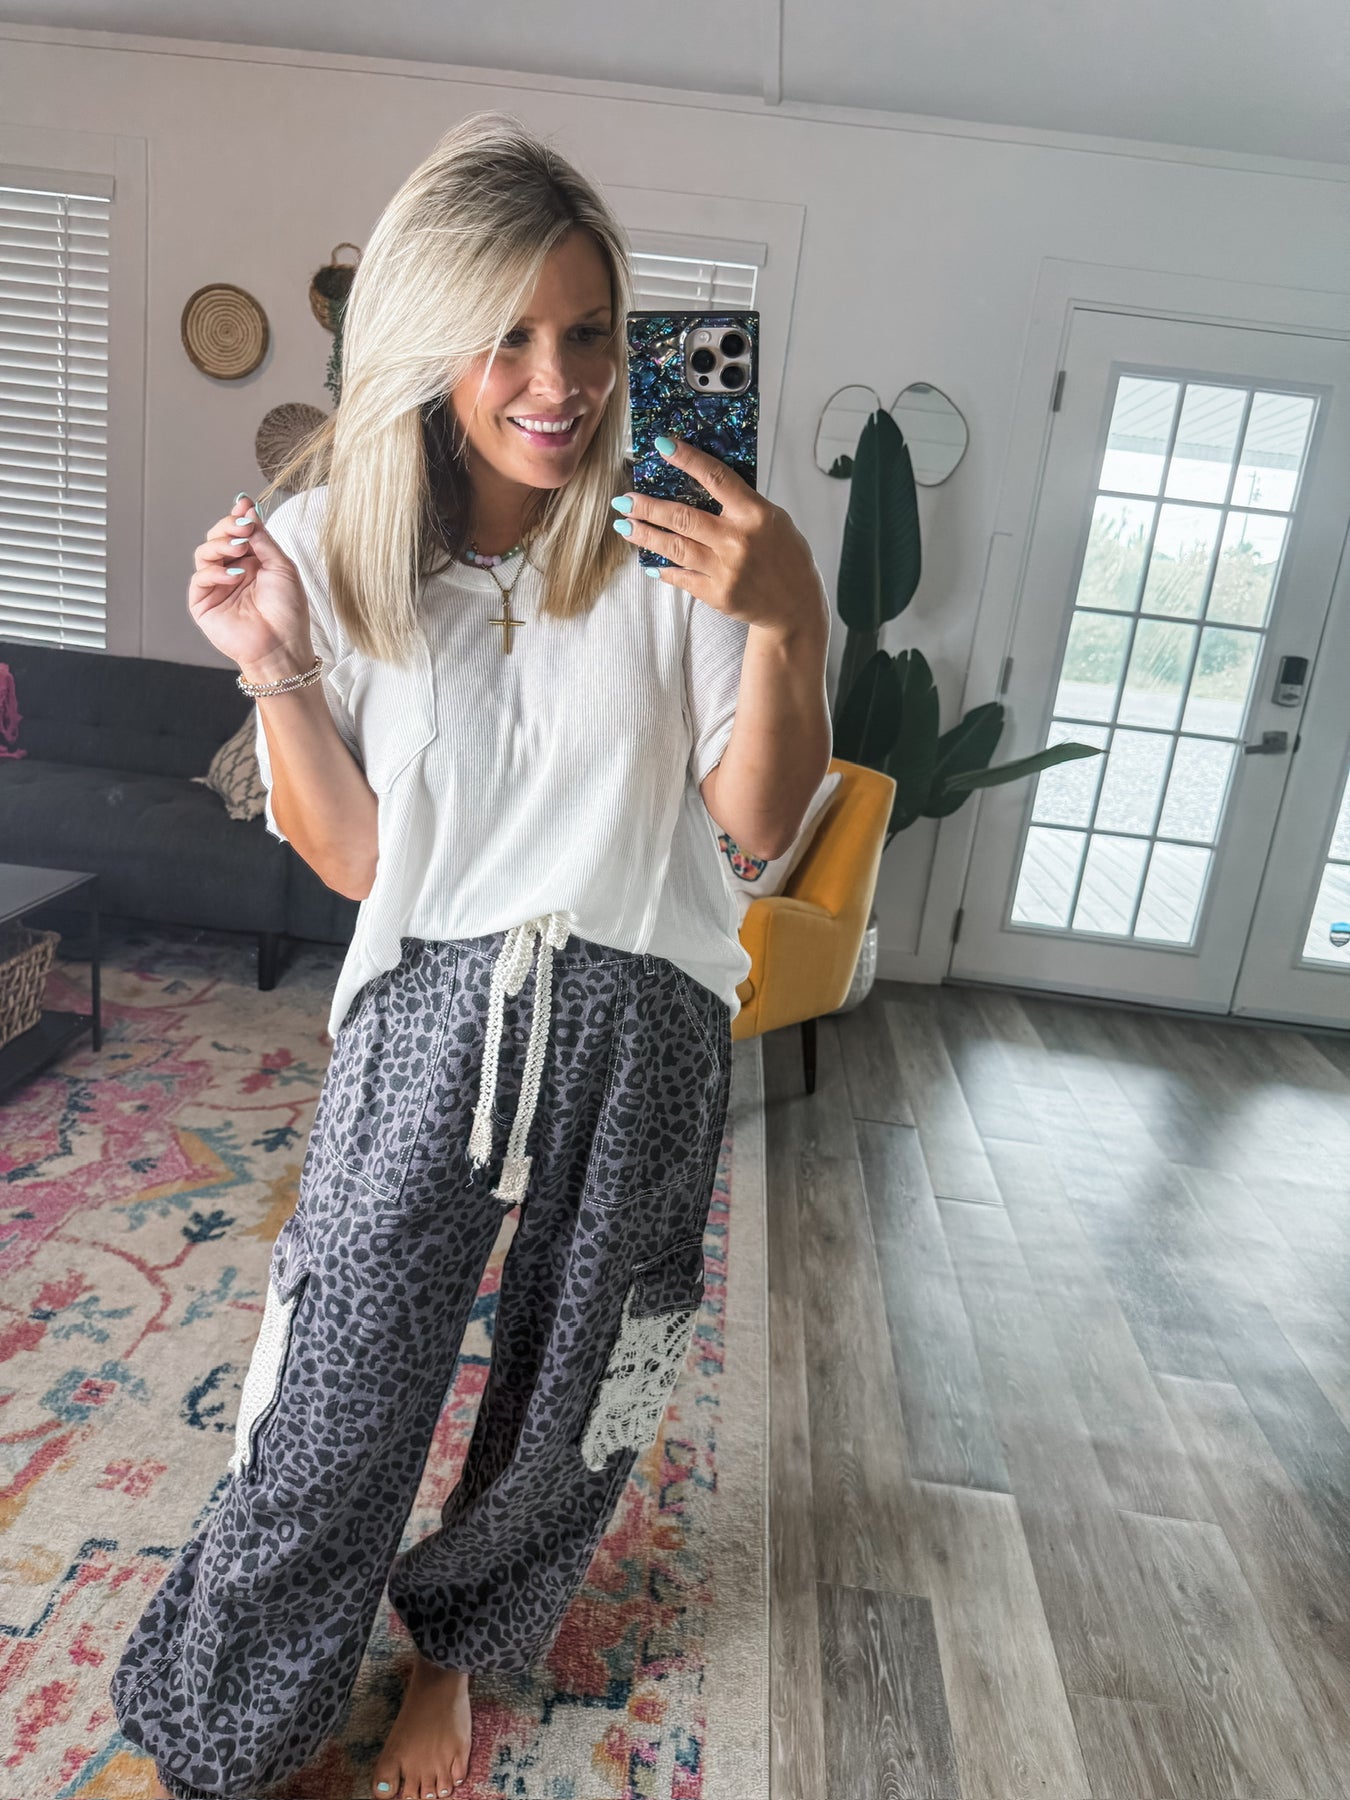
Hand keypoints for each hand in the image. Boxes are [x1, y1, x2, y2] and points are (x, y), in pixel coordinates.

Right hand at [188, 496, 314, 679]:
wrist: (281, 646)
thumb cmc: (288, 612)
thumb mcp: (282, 567)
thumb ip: (263, 539)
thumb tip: (249, 511)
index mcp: (253, 562)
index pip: (238, 532)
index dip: (239, 516)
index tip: (244, 504)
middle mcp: (233, 571)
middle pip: (219, 537)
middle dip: (229, 527)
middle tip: (243, 527)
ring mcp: (217, 586)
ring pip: (205, 552)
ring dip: (221, 544)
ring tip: (240, 548)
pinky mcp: (203, 602)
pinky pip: (201, 576)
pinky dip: (215, 571)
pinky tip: (234, 575)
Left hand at [613, 437, 826, 639]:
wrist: (795, 604)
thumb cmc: (785, 555)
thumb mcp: (772, 519)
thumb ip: (740, 503)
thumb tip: (699, 483)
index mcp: (754, 514)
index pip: (715, 478)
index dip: (687, 459)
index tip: (662, 445)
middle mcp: (737, 540)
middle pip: (683, 517)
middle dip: (648, 507)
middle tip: (624, 499)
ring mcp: (725, 570)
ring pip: (675, 548)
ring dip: (645, 535)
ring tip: (624, 526)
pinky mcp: (717, 594)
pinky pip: (681, 577)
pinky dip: (662, 569)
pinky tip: (648, 561)